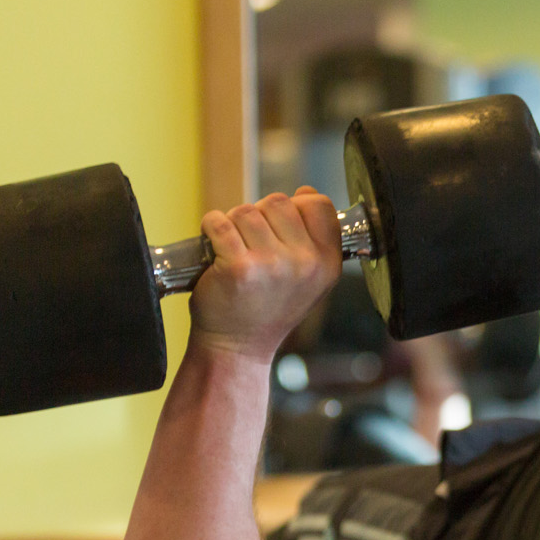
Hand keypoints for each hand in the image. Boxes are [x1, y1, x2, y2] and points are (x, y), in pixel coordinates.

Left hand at [190, 187, 341, 361]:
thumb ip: (313, 238)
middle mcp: (306, 264)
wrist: (237, 346)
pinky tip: (215, 248)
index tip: (281, 225)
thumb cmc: (268, 308)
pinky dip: (211, 227)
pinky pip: (219, 222)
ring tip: (234, 249)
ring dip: (233, 223)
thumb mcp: (308, 278)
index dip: (297, 206)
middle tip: (252, 243)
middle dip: (259, 216)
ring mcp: (273, 265)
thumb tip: (305, 193)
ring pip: (247, 211)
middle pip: (279, 202)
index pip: (319, 205)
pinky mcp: (239, 267)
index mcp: (328, 263)